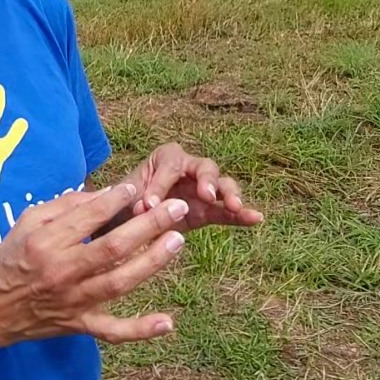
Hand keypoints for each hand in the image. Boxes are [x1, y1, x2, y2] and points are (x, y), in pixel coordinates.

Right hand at [0, 184, 188, 344]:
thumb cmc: (10, 258)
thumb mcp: (26, 221)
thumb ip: (64, 205)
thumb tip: (104, 194)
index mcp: (46, 242)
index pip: (89, 216)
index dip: (116, 199)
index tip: (137, 188)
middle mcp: (62, 271)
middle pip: (113, 247)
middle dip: (149, 224)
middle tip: (177, 207)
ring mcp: (73, 302)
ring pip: (119, 282)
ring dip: (153, 261)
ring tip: (178, 240)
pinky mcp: (79, 325)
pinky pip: (113, 331)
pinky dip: (140, 329)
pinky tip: (168, 322)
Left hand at [122, 144, 264, 231]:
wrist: (127, 220)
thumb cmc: (124, 201)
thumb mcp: (122, 196)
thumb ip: (132, 199)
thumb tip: (144, 207)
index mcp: (165, 158)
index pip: (170, 165)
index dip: (161, 183)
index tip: (148, 204)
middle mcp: (189, 169)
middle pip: (206, 167)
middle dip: (208, 179)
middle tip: (206, 194)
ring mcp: (202, 190)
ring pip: (222, 186)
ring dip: (229, 194)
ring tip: (234, 205)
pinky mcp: (209, 211)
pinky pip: (227, 212)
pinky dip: (242, 215)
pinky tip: (257, 218)